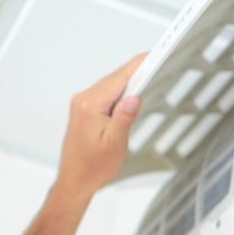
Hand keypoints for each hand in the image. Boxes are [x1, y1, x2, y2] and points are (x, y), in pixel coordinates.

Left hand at [53, 54, 144, 199]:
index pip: (120, 77)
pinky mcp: (84, 108)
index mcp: (90, 106)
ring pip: (111, 84)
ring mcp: (81, 103)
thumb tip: (135, 97)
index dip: (140, 64)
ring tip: (148, 83)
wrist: (75, 180)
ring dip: (129, 84)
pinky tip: (130, 96)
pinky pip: (105, 93)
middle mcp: (83, 100)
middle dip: (137, 73)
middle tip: (159, 66)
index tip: (154, 54)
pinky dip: (120, 92)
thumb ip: (124, 118)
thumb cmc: (92, 168)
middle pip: (116, 78)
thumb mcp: (114, 144)